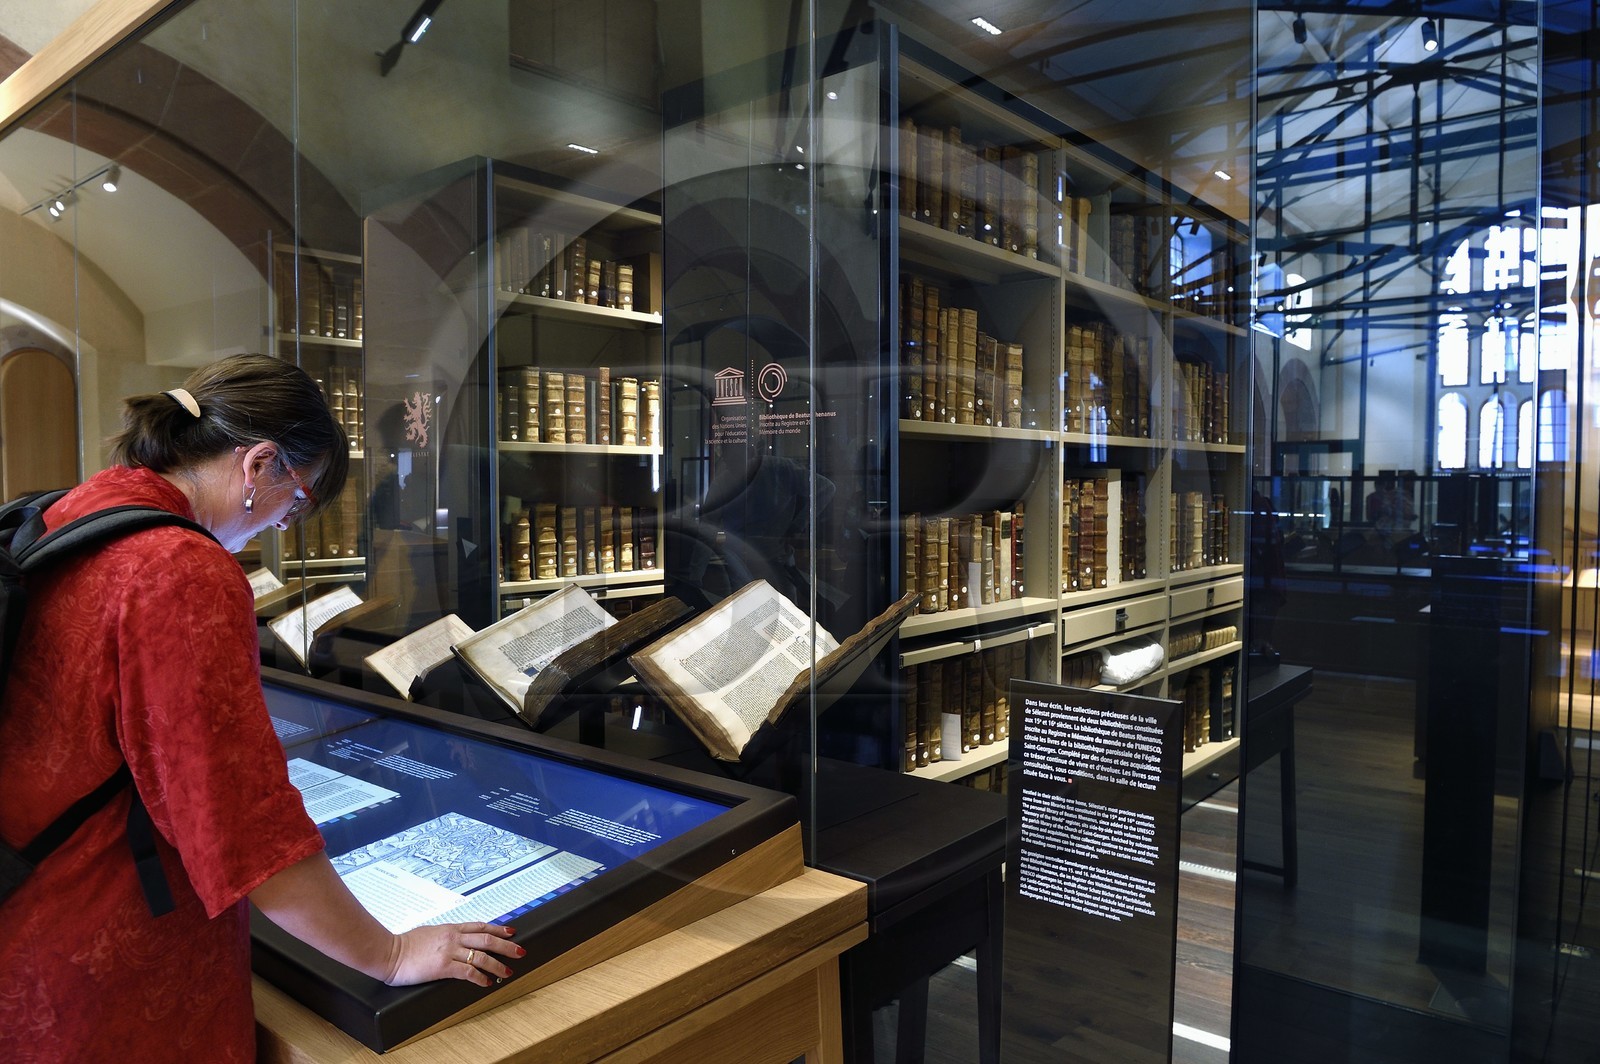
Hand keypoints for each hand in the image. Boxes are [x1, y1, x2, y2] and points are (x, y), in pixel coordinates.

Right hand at [383, 922, 525, 986]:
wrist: (389, 952)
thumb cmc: (404, 944)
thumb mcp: (429, 932)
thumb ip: (443, 935)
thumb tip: (452, 938)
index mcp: (450, 928)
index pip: (480, 926)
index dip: (498, 929)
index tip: (511, 932)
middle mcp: (453, 937)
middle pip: (487, 939)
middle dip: (506, 946)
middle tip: (520, 951)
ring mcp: (449, 951)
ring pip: (482, 956)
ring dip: (498, 964)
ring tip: (508, 971)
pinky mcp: (443, 967)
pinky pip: (468, 972)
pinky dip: (480, 978)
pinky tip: (486, 982)